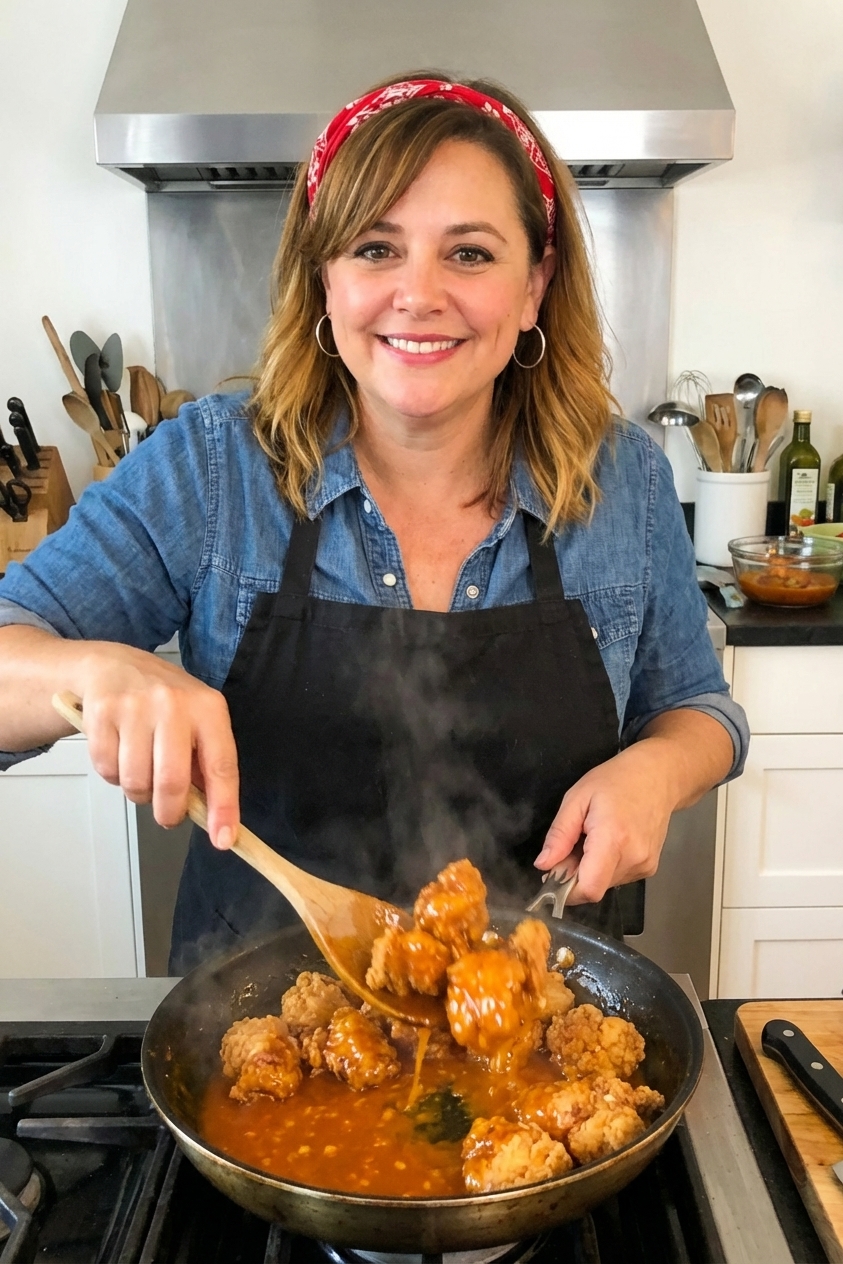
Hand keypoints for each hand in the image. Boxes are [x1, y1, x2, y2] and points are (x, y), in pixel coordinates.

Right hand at [74, 643, 238, 849]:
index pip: (221, 766)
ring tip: (142, 773)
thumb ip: (205, 763)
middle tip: (168, 817)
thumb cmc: (163, 702)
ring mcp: (135, 707)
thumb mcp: (196, 720)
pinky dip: (113, 776)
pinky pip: (107, 770)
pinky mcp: (101, 713)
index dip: (223, 807)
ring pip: (136, 781)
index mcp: (208, 708)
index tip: (223, 839)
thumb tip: (212, 814)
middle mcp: (174, 704)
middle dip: (169, 812)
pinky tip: (120, 754)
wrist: (113, 665)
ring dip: (138, 793)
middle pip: (172, 782)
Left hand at [534, 709, 733, 903]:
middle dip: (574, 875)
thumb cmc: (615, 780)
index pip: (589, 889)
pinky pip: (617, 878)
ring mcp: (645, 866)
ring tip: (593, 839)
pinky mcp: (650, 868)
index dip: (565, 890)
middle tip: (572, 845)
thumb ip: (559, 835)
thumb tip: (543, 865)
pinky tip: (608, 843)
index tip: (552, 874)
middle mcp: (633, 859)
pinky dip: (605, 867)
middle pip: (594, 888)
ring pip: (605, 884)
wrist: (658, 776)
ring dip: (590, 870)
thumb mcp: (577, 798)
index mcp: (613, 840)